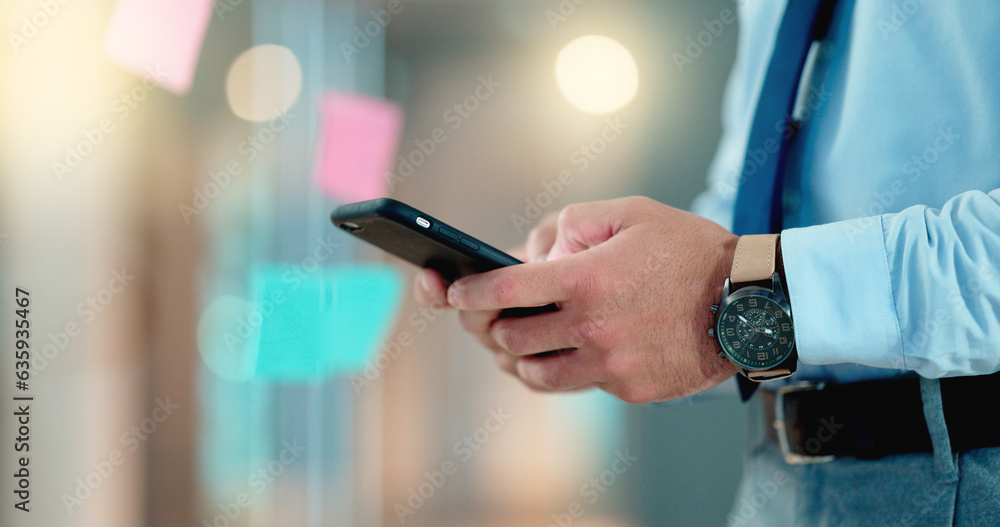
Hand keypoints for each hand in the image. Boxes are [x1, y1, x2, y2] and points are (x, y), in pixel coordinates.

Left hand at [437, 196, 738, 402]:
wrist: (751, 302)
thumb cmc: (689, 250)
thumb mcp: (630, 212)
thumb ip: (571, 221)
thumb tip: (532, 251)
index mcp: (587, 277)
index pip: (503, 289)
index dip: (466, 291)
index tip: (451, 290)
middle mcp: (592, 325)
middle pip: (508, 337)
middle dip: (490, 323)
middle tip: (489, 313)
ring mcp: (609, 363)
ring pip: (532, 373)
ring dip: (518, 355)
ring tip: (521, 336)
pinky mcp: (627, 388)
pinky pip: (572, 386)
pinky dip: (555, 371)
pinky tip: (561, 351)